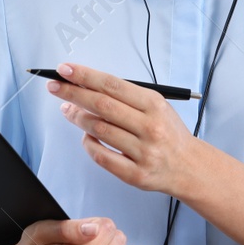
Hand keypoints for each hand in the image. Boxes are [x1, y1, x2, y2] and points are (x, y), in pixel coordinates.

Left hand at [47, 62, 203, 197]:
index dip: (85, 76)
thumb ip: (126, 98)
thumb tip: (87, 86)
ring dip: (78, 118)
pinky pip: (102, 157)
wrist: (189, 166)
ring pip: (99, 130)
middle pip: (102, 105)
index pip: (112, 85)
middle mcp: (150, 127)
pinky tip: (85, 137)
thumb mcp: (156, 107)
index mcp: (154, 105)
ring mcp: (143, 152)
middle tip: (55, 87)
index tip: (65, 70)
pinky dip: (88, 145)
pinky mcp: (135, 174)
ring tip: (68, 110)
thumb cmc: (168, 133)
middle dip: (73, 93)